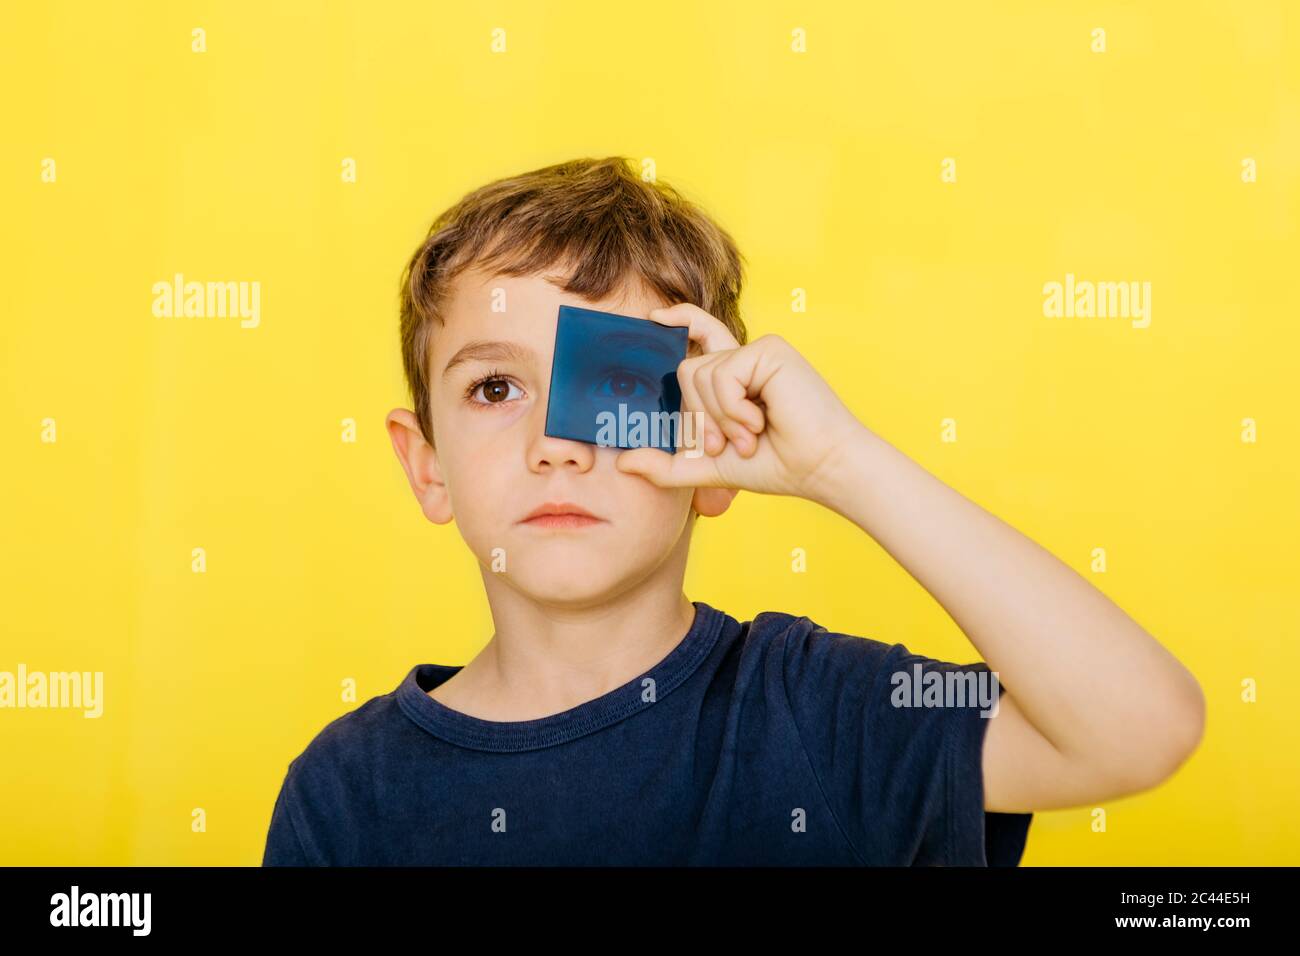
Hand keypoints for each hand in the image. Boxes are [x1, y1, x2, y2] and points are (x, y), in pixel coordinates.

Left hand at [615, 303, 867, 501]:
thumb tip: (624, 462)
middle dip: (699, 417)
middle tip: (728, 445)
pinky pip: (722, 375)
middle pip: (686, 370)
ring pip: (700, 375)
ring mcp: (757, 351)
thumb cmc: (777, 465)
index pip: (702, 336)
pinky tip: (760, 421)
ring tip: (752, 436)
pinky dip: (733, 408)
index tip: (653, 317)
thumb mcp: (711, 466)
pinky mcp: (768, 350)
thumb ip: (669, 465)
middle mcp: (745, 358)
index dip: (680, 318)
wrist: (821, 467)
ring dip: (720, 418)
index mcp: (737, 376)